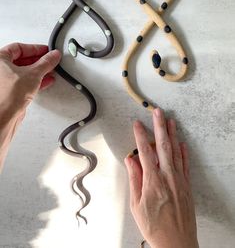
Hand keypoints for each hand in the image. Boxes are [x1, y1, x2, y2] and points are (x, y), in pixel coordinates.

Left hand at [0, 42, 60, 120]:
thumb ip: (46, 63)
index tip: (46, 50)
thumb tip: (53, 56)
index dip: (34, 48)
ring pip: (24, 72)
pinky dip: (36, 80)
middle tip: (50, 60)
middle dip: (38, 60)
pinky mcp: (11, 92)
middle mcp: (0, 69)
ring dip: (38, 71)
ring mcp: (5, 81)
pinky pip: (25, 82)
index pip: (18, 48)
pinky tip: (46, 80)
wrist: (4, 115)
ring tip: (50, 70)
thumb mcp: (33, 73)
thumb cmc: (7, 94)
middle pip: (22, 60)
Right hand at [125, 108, 198, 247]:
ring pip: (175, 151)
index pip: (144, 152)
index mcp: (152, 181)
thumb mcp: (136, 205)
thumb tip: (130, 160)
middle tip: (157, 112)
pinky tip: (181, 142)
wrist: (176, 243)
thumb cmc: (154, 226)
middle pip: (162, 146)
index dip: (140, 136)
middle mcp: (167, 176)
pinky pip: (185, 163)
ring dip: (172, 134)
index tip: (137, 124)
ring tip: (170, 120)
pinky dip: (183, 151)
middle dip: (159, 126)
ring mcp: (179, 179)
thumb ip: (134, 179)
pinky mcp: (187, 185)